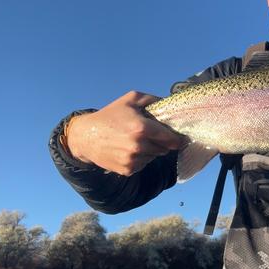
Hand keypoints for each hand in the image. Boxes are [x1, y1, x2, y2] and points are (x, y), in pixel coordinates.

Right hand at [66, 91, 183, 175]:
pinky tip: (130, 149)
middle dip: (163, 143)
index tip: (182, 138)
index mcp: (142, 128)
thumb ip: (153, 99)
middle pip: (165, 149)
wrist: (86, 136)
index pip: (171, 138)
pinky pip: (143, 164)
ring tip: (138, 140)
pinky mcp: (127, 169)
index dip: (178, 138)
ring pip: (154, 157)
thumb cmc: (110, 115)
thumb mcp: (131, 99)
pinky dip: (141, 158)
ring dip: (152, 150)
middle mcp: (138, 146)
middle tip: (154, 135)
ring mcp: (133, 160)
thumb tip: (171, 103)